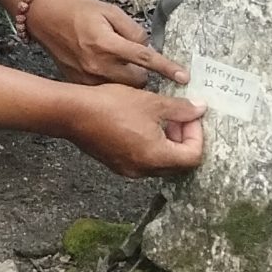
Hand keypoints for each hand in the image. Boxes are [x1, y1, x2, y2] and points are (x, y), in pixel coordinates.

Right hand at [24, 0, 187, 87]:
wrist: (44, 19)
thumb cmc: (79, 11)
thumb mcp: (109, 11)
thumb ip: (133, 30)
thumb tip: (148, 50)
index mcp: (107, 43)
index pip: (146, 59)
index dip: (168, 68)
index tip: (185, 77)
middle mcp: (98, 65)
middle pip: (138, 82)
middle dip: (145, 75)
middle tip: (140, 64)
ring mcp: (88, 78)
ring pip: (124, 91)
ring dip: (130, 83)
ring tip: (123, 70)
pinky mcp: (80, 84)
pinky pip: (107, 92)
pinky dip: (113, 87)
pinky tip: (108, 75)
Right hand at [65, 85, 206, 177]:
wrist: (71, 112)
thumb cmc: (110, 105)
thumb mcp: (151, 102)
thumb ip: (180, 108)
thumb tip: (200, 109)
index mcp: (156, 156)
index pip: (193, 155)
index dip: (197, 134)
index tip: (190, 116)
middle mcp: (144, 169)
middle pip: (178, 162)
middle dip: (183, 138)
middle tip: (178, 116)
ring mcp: (128, 169)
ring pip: (160, 161)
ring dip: (167, 142)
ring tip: (159, 117)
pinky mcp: (116, 163)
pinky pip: (143, 159)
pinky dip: (150, 145)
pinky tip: (140, 124)